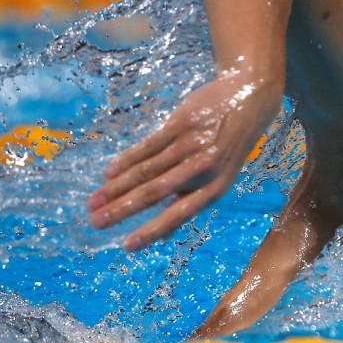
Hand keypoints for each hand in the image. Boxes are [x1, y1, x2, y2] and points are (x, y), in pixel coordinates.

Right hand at [88, 69, 280, 251]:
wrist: (249, 96)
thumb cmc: (230, 144)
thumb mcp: (222, 175)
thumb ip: (192, 199)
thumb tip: (162, 236)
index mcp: (216, 187)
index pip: (179, 215)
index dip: (151, 231)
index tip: (127, 246)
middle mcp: (204, 167)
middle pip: (156, 192)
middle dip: (122, 209)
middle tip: (95, 222)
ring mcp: (191, 143)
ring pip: (147, 170)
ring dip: (115, 188)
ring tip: (93, 202)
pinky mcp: (181, 122)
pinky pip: (148, 145)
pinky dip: (125, 159)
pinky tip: (108, 172)